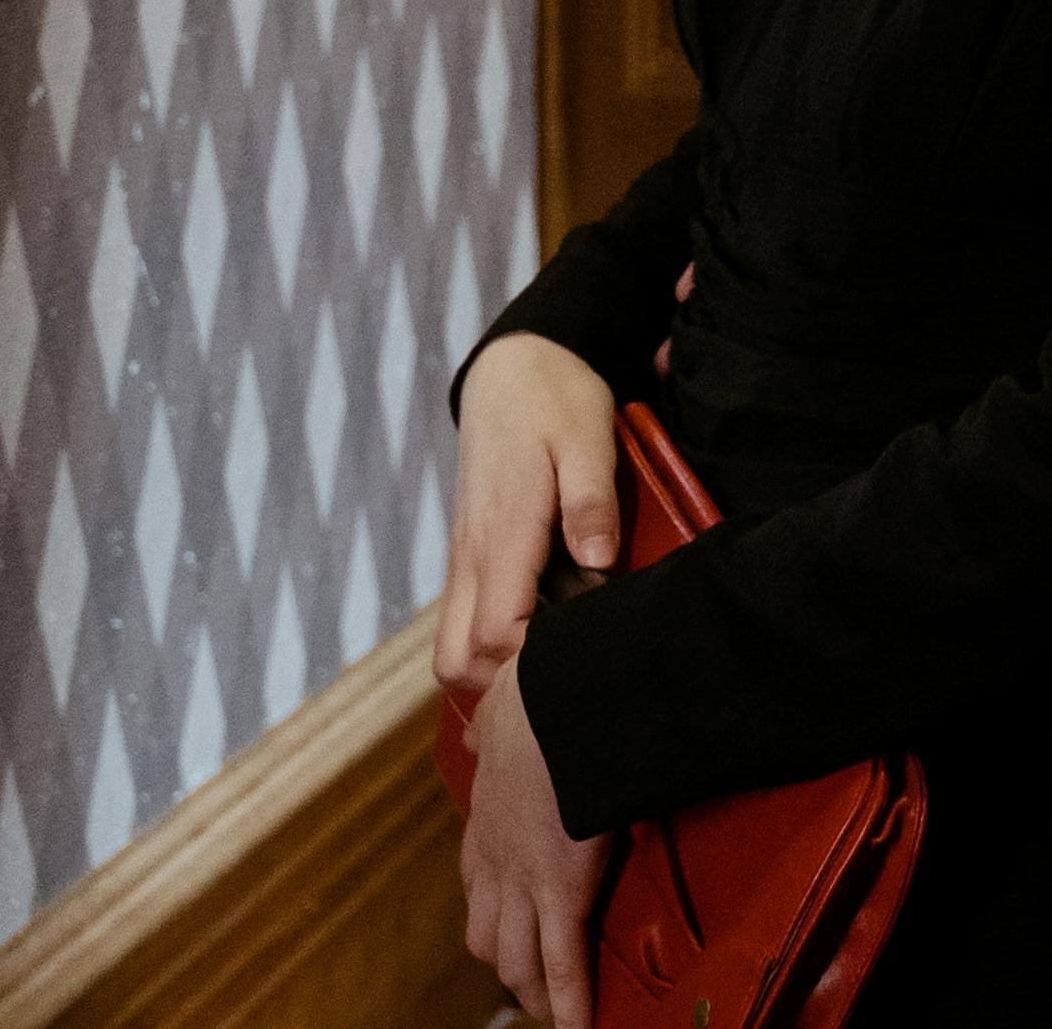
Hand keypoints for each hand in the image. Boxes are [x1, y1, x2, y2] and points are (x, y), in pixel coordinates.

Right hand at [434, 332, 618, 696]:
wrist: (513, 366)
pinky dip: (492, 639)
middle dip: (501, 685)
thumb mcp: (587, 438)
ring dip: (494, 665)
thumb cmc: (555, 399)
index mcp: (502, 533)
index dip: (530, 664)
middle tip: (563, 669)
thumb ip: (590, 501)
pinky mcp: (471, 553)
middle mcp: (472, 555)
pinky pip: (464, 618)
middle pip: (456, 661)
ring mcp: (466, 557)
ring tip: (557, 649)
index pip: (493, 635)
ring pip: (452, 646)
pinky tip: (546, 622)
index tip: (579, 657)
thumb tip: (599, 561)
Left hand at [456, 651, 619, 1026]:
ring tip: (557, 1013)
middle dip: (510, 964)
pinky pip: (563, 962)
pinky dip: (571, 1001)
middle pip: (488, 936)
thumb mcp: (498, 709)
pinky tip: (581, 1028)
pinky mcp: (561, 892)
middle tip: (535, 982)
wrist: (559, 699)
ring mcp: (523, 881)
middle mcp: (494, 860)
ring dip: (536, 991)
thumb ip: (491, 728)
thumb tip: (485, 729)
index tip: (510, 923)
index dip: (494, 911)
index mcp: (486, 818)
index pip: (477, 883)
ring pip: (517, 960)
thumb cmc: (538, 696)